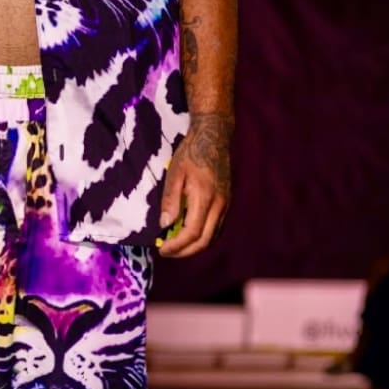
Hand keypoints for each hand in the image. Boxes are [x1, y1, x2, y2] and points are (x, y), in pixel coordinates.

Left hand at [157, 114, 231, 257]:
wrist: (214, 137)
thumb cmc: (191, 153)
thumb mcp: (174, 173)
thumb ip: (170, 201)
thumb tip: (165, 226)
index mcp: (205, 198)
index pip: (192, 233)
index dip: (177, 246)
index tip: (162, 249)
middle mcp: (220, 205)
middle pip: (205, 241)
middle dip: (185, 251)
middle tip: (167, 252)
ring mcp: (226, 204)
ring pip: (213, 237)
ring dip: (194, 246)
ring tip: (175, 245)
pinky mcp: (227, 202)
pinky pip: (217, 228)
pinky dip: (203, 237)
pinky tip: (188, 233)